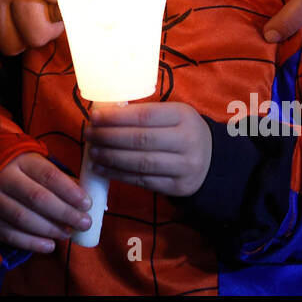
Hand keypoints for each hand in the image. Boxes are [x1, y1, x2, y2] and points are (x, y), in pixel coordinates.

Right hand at [0, 153, 91, 253]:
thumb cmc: (20, 170)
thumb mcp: (37, 164)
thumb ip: (59, 180)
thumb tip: (86, 200)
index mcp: (21, 160)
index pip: (48, 175)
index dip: (69, 191)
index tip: (87, 203)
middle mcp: (4, 177)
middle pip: (37, 198)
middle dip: (65, 213)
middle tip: (84, 223)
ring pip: (22, 218)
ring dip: (49, 229)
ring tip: (68, 233)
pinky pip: (9, 234)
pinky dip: (31, 243)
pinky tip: (49, 246)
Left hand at [86, 102, 212, 196]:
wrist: (213, 161)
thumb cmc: (182, 132)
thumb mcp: (173, 115)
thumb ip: (145, 115)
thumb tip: (105, 116)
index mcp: (183, 116)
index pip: (144, 116)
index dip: (116, 117)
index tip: (94, 117)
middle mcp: (187, 141)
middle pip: (140, 140)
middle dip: (109, 137)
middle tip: (88, 134)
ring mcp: (184, 166)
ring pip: (140, 163)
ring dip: (111, 158)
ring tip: (92, 152)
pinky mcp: (178, 187)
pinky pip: (143, 181)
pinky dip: (119, 175)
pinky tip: (103, 168)